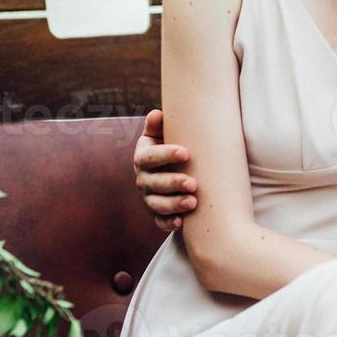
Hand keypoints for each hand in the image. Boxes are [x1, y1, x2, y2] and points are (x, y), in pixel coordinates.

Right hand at [133, 109, 197, 231]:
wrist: (170, 168)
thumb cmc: (170, 148)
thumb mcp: (161, 135)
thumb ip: (158, 126)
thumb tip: (157, 114)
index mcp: (143, 158)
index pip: (150, 157)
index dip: (166, 155)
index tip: (185, 153)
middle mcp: (143, 179)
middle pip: (155, 183)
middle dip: (173, 183)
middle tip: (192, 183)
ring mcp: (149, 198)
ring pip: (157, 204)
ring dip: (174, 204)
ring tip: (192, 202)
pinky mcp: (156, 214)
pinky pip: (160, 221)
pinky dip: (168, 223)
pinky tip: (181, 222)